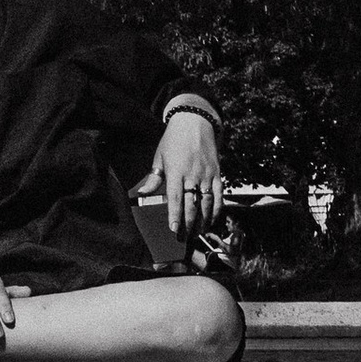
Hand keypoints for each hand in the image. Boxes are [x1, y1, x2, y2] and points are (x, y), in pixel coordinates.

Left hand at [154, 109, 223, 238]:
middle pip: (191, 204)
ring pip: (206, 203)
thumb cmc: (173, 140)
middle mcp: (192, 174)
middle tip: (184, 238)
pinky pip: (219, 196)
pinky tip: (211, 221)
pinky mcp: (217, 174)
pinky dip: (216, 210)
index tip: (174, 230)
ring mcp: (207, 174)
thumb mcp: (159, 156)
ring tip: (196, 233)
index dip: (175, 215)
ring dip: (202, 221)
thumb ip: (153, 178)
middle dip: (188, 224)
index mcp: (176, 170)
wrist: (195, 123)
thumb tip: (142, 193)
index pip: (175, 198)